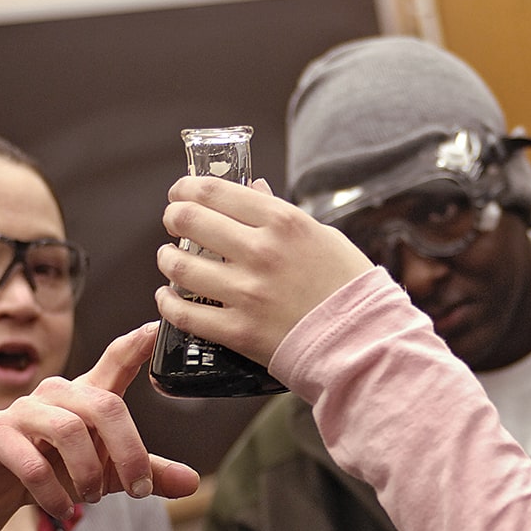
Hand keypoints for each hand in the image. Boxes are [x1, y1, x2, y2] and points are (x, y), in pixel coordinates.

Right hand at [0, 322, 197, 523]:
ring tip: (93, 496)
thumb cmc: (60, 467)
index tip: (157, 329)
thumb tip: (191, 482)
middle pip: (106, 406)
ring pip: (69, 430)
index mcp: (89, 395)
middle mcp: (58, 393)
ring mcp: (24, 410)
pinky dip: (54, 492)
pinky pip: (32, 463)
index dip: (136, 345)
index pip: (116, 361)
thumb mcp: (110, 472)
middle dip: (128, 452)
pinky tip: (63, 508)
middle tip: (137, 488)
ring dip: (89, 473)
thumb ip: (148, 473)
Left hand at [156, 177, 372, 366]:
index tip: (182, 193)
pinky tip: (168, 297)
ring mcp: (247, 293)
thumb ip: (282, 214)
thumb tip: (253, 189)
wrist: (362, 342)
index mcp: (283, 222)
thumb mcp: (323, 238)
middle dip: (174, 218)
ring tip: (171, 260)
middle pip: (190, 221)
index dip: (187, 188)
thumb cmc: (349, 288)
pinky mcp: (239, 331)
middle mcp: (260, 252)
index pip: (216, 191)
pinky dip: (168, 303)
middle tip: (175, 223)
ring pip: (180, 266)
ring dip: (168, 259)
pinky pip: (185, 313)